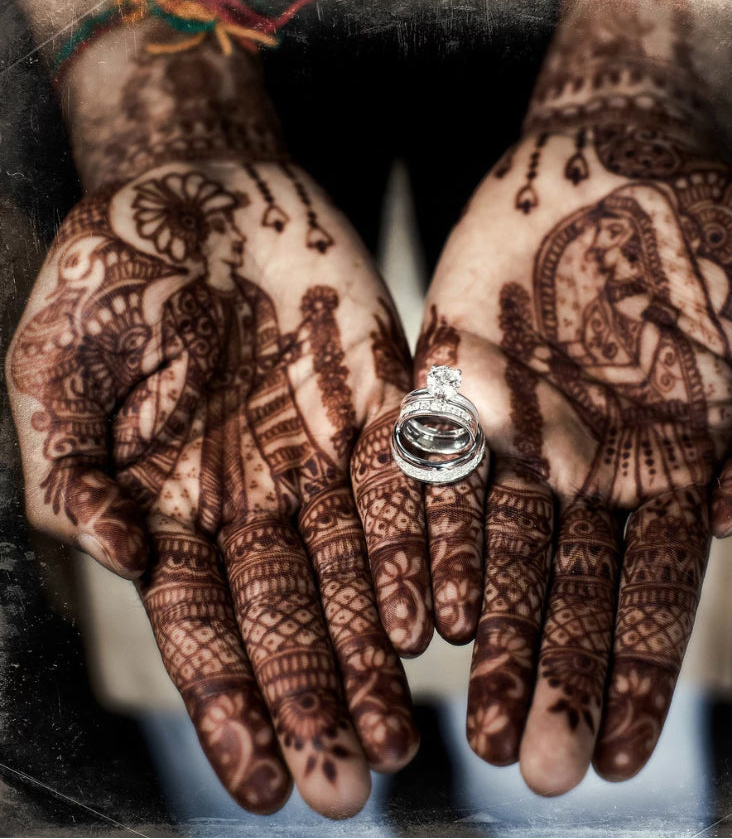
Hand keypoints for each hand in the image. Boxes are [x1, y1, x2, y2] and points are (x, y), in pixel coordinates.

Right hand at [7, 159, 430, 815]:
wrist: (198, 189)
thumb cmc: (112, 273)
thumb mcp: (55, 367)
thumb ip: (73, 467)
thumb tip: (112, 555)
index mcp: (173, 502)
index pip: (205, 627)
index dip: (232, 705)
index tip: (266, 783)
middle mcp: (255, 496)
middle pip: (292, 616)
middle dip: (319, 700)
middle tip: (355, 782)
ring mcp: (322, 456)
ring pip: (357, 571)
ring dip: (377, 650)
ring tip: (405, 729)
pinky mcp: (383, 403)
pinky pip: (409, 486)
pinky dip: (421, 549)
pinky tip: (439, 614)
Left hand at [415, 124, 731, 792]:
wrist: (625, 153)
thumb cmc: (718, 242)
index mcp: (666, 469)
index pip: (649, 593)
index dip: (633, 673)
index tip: (616, 754)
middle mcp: (586, 469)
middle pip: (567, 591)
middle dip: (553, 678)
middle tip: (538, 766)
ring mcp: (516, 432)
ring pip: (496, 552)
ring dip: (491, 635)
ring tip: (480, 721)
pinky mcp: (454, 385)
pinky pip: (439, 472)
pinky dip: (435, 539)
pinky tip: (429, 608)